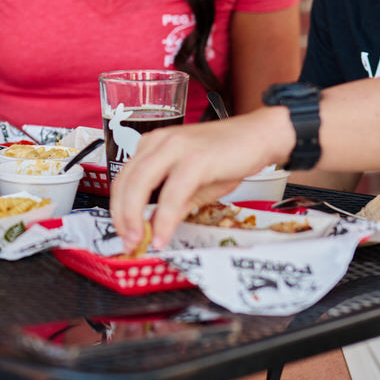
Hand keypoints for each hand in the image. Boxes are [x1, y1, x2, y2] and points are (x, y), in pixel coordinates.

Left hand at [110, 117, 282, 250]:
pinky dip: (165, 218)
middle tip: (127, 243)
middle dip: (121, 218)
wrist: (260, 136)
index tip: (123, 234)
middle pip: (125, 182)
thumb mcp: (192, 186)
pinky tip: (163, 236)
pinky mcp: (196, 158)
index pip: (123, 180)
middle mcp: (158, 142)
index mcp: (152, 145)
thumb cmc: (228, 156)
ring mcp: (176, 147)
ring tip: (139, 242)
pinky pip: (172, 193)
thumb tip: (151, 230)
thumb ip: (170, 206)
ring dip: (135, 219)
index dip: (118, 211)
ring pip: (140, 184)